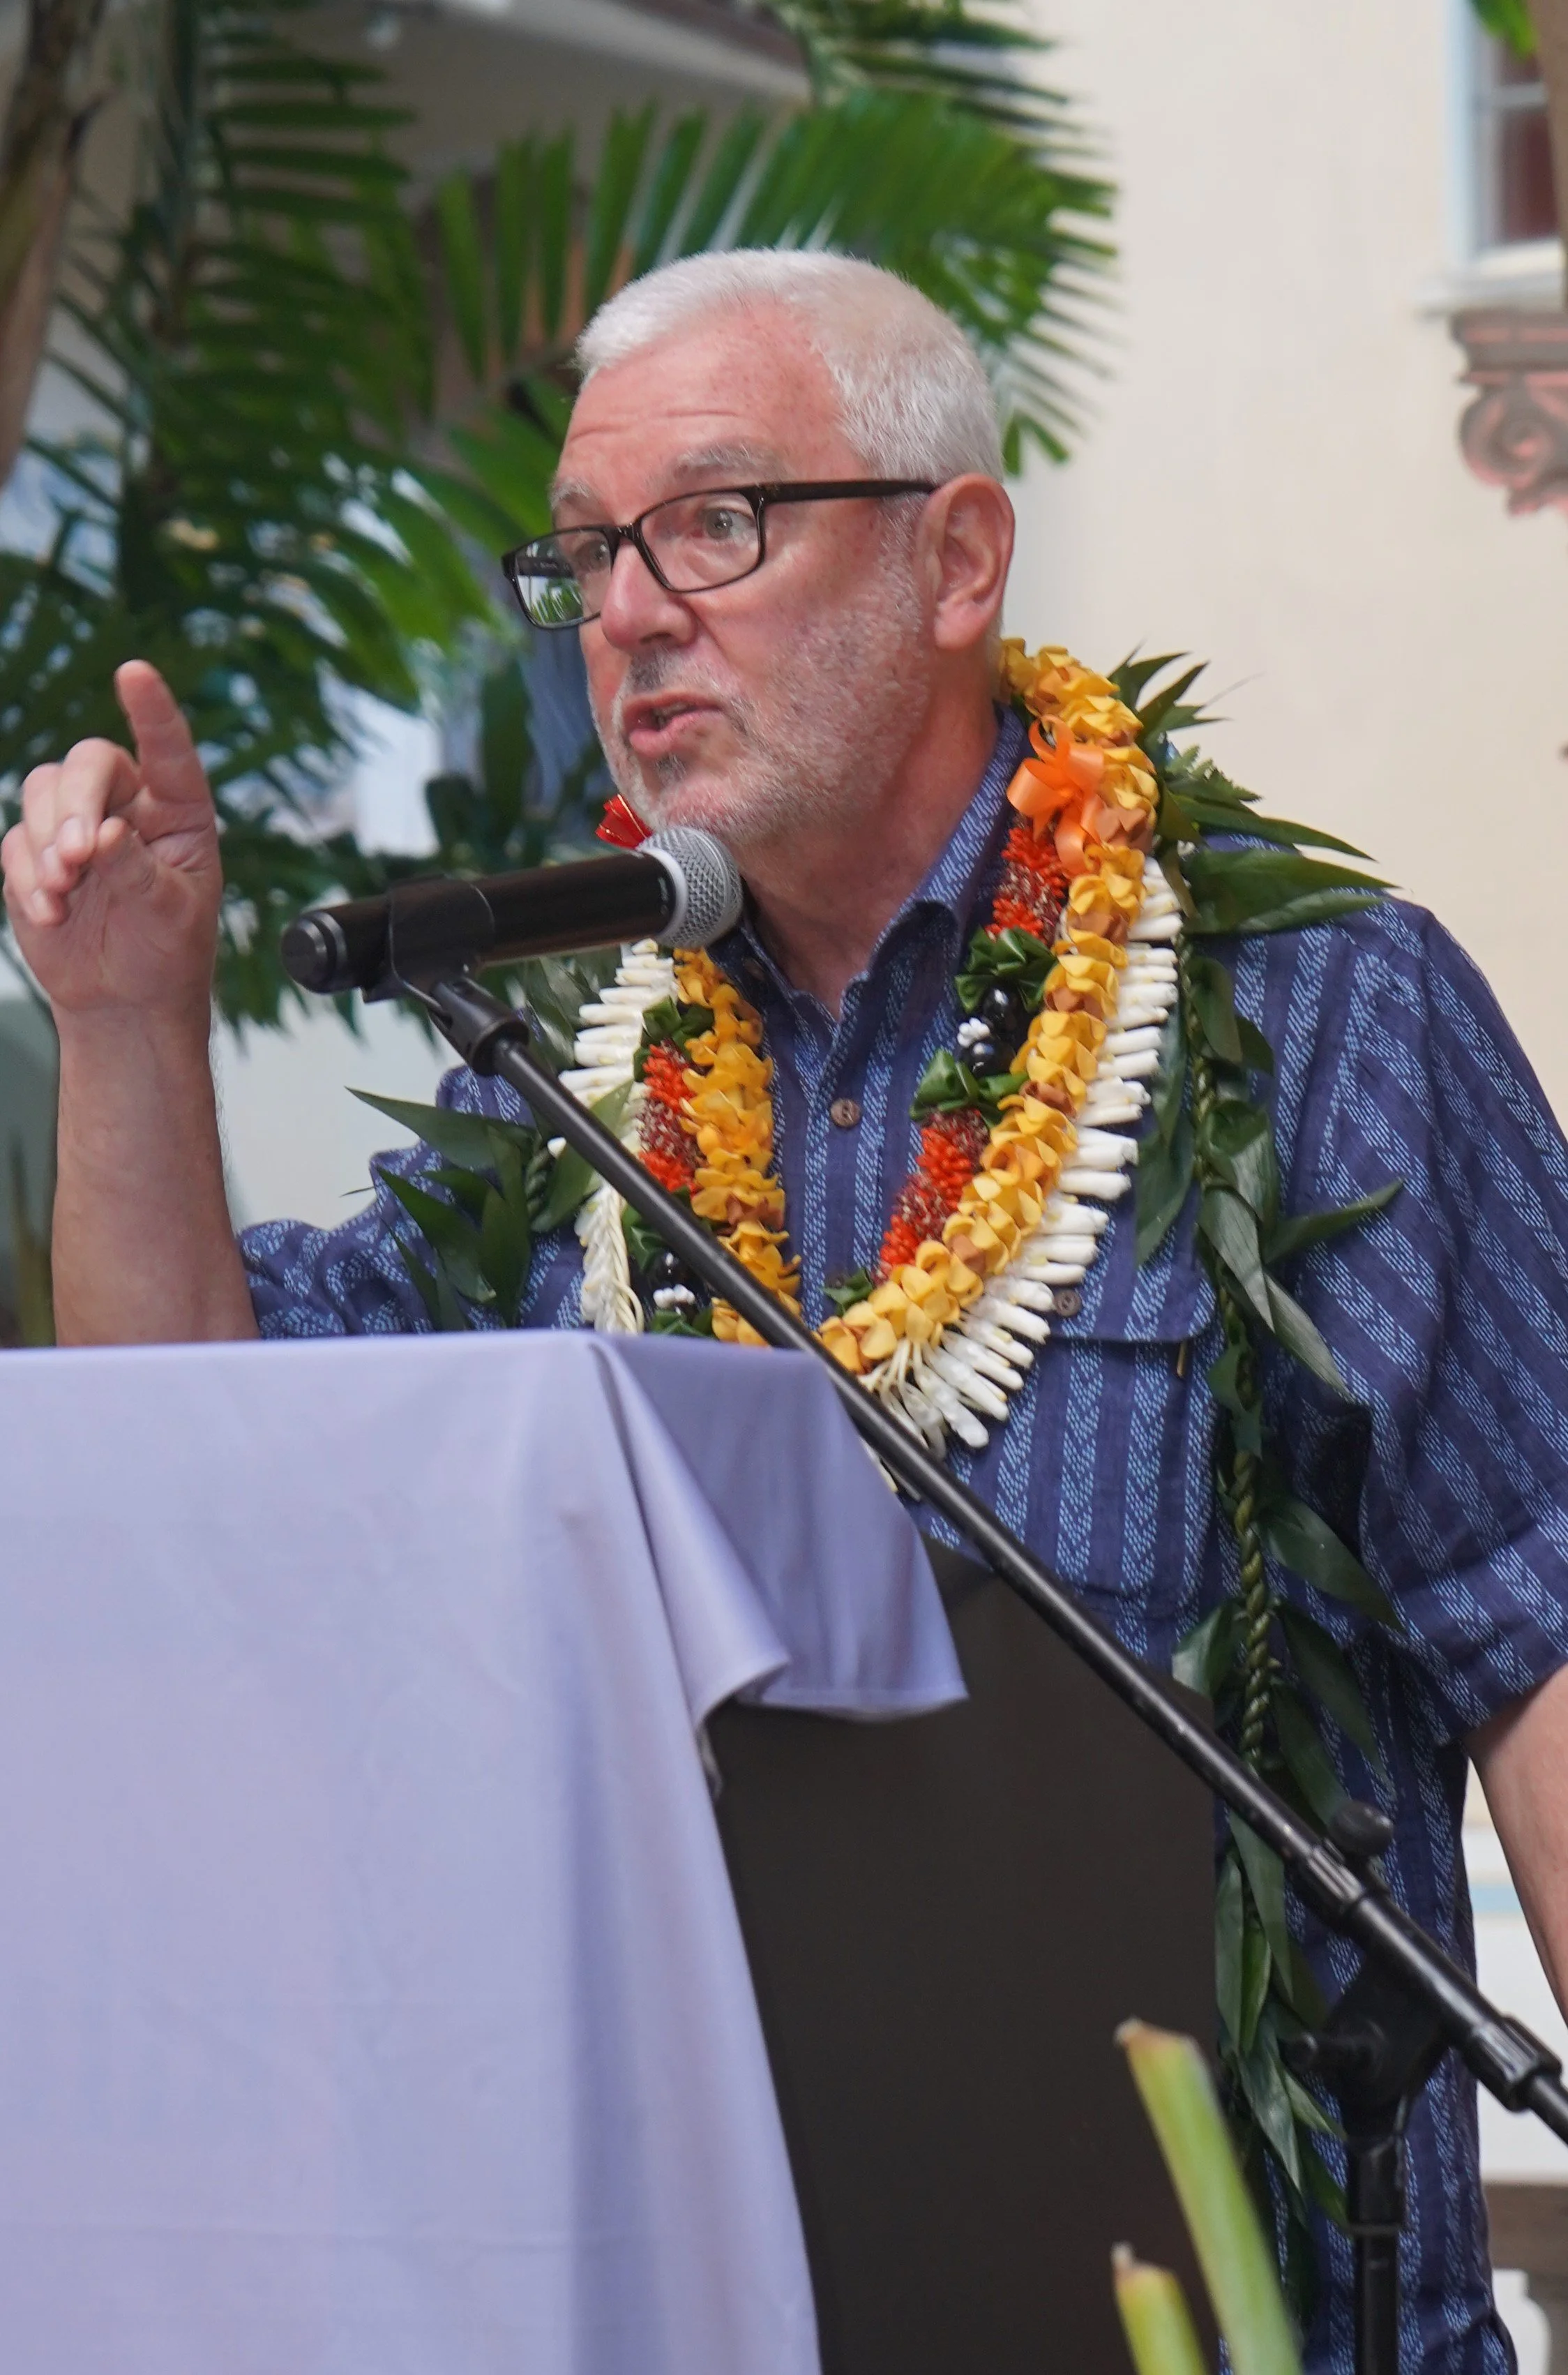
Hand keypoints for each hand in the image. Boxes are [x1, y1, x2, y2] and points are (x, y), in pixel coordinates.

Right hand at [2, 661, 221, 1024]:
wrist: (126, 1000)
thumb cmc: (167, 953)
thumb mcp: (170, 916)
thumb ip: (139, 872)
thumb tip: (104, 833)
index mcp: (178, 812)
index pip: (168, 752)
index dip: (152, 712)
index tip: (133, 672)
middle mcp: (127, 806)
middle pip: (87, 764)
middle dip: (75, 804)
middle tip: (78, 856)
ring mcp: (77, 825)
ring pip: (43, 791)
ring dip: (46, 839)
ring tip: (66, 891)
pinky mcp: (36, 854)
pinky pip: (16, 842)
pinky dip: (29, 877)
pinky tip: (52, 914)